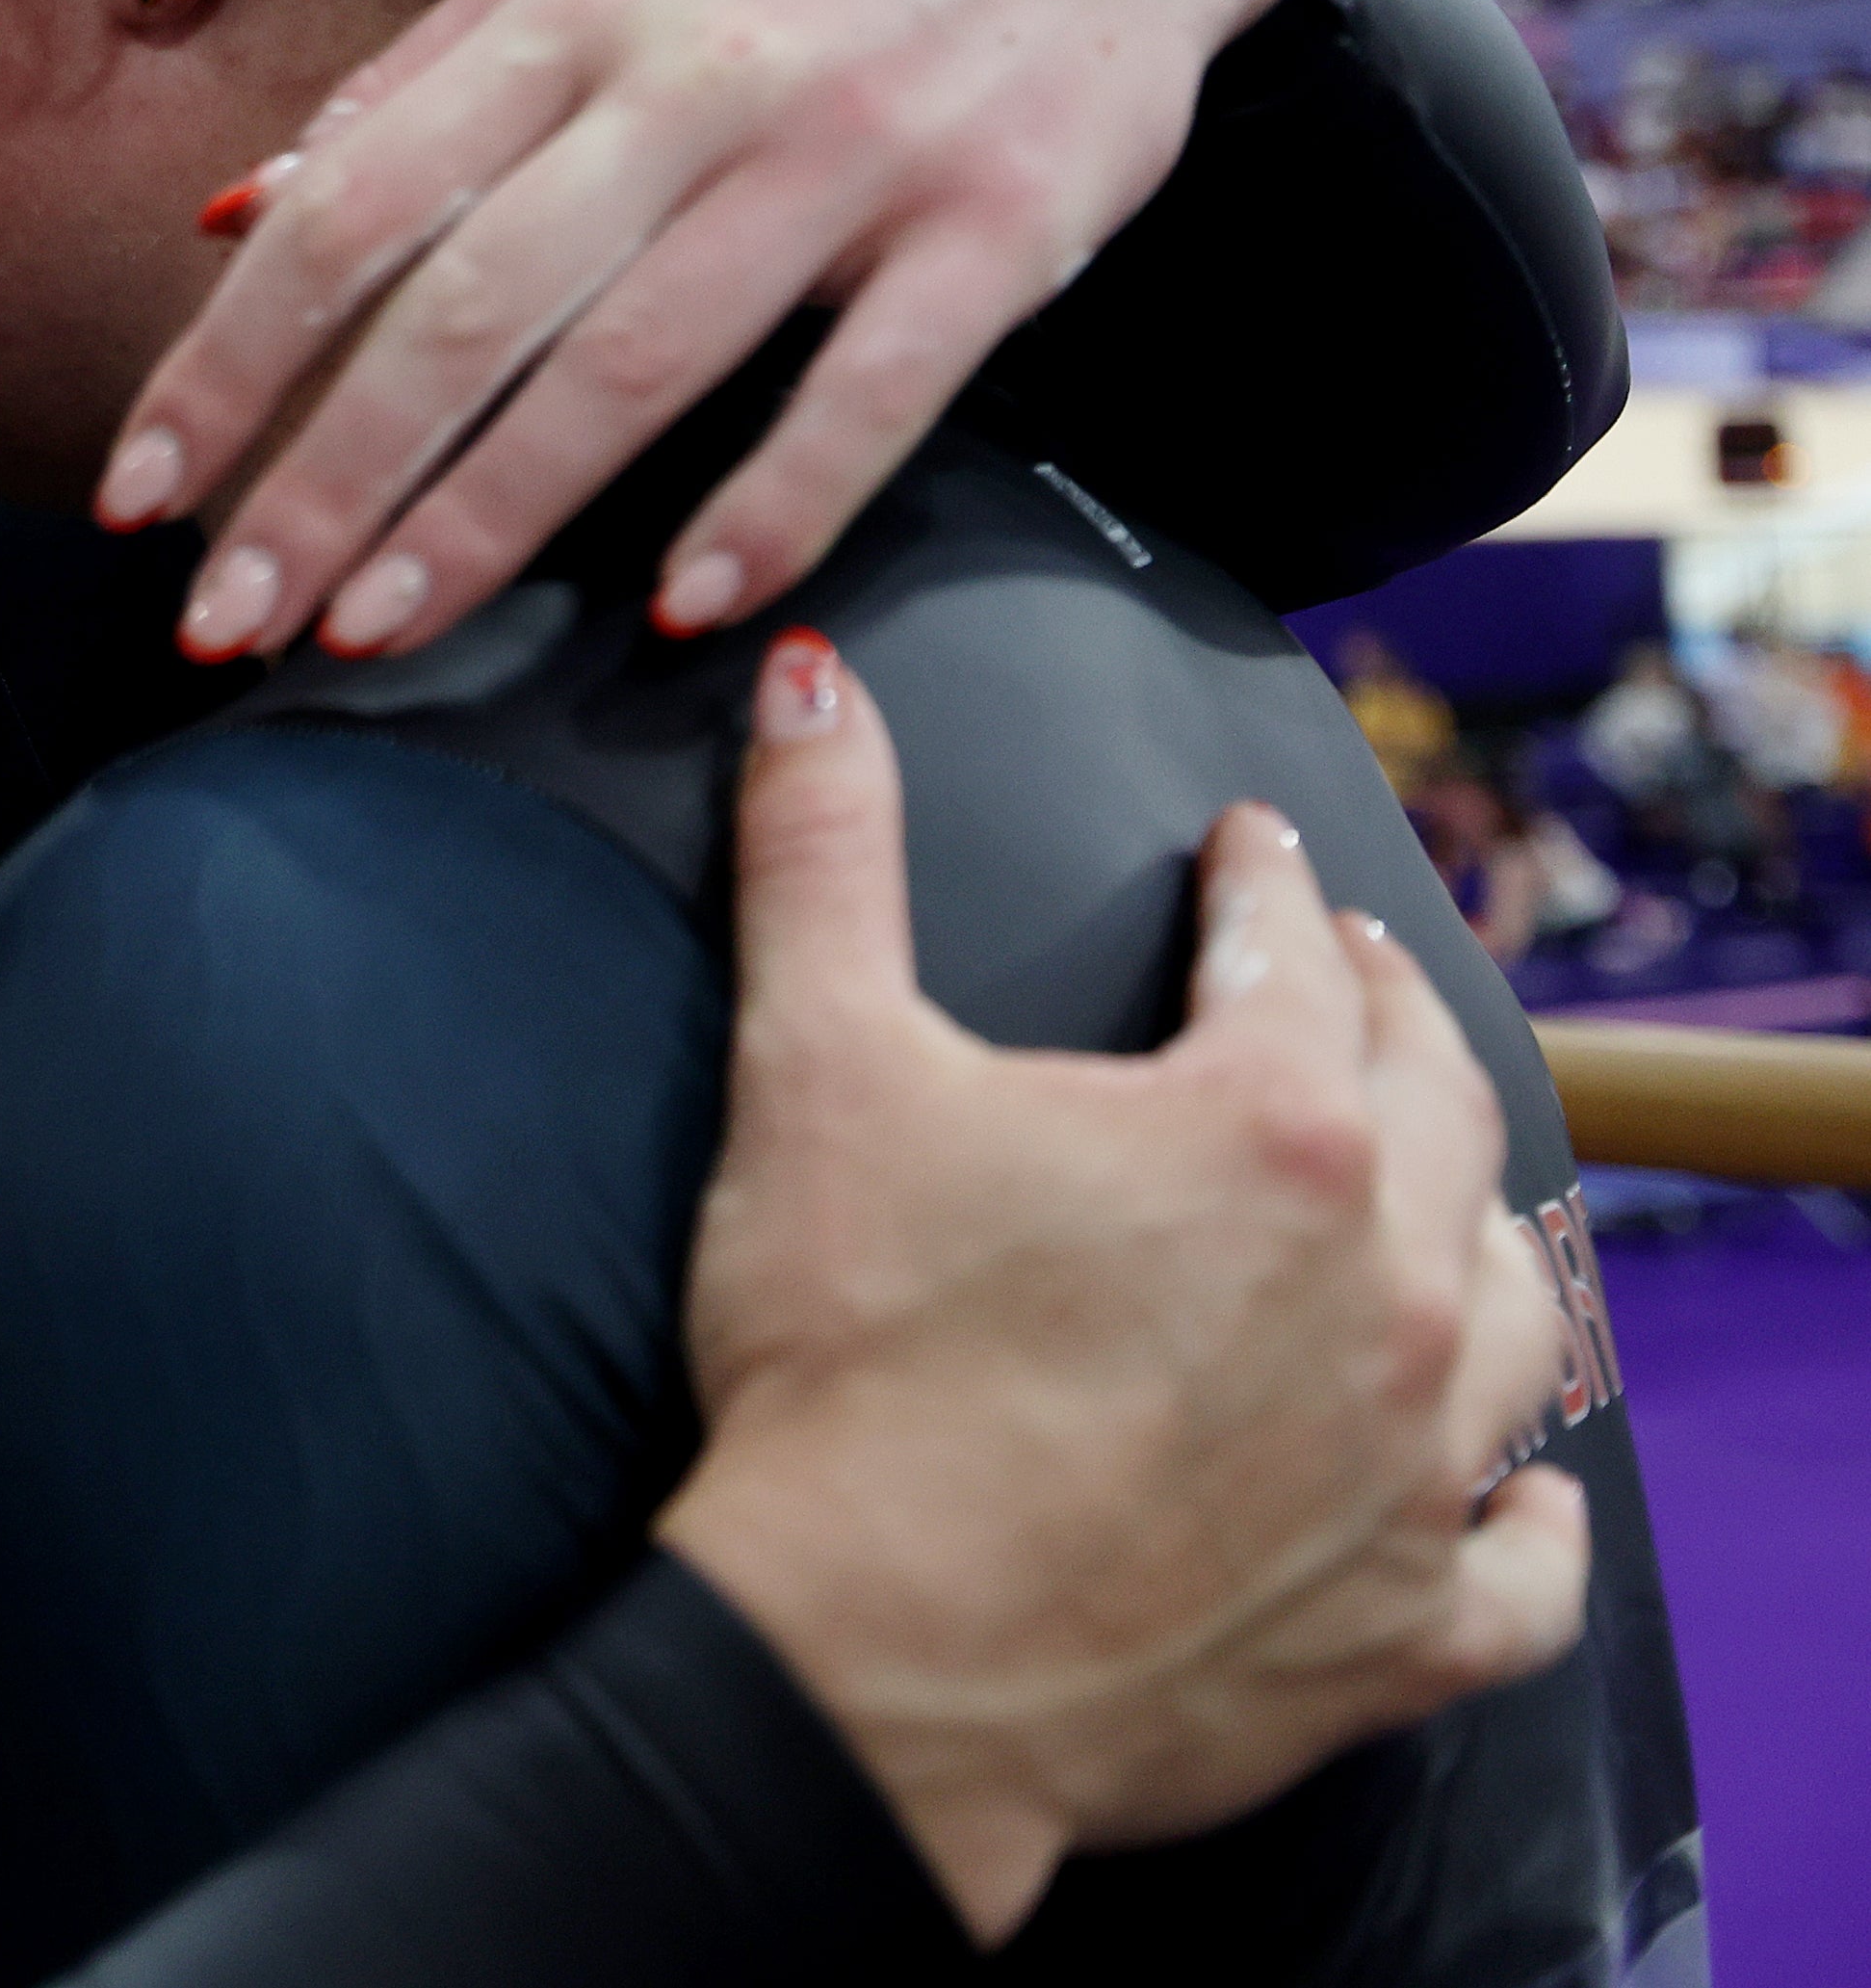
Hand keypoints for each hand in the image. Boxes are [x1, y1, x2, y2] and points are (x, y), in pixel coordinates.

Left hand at [99, 0, 1320, 660]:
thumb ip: (418, 85)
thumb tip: (235, 209)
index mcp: (572, 13)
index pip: (353, 209)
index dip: (230, 359)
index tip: (136, 492)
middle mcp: (690, 80)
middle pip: (465, 308)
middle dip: (325, 479)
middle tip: (227, 617)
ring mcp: (848, 156)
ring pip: (633, 364)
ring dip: (489, 518)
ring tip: (374, 634)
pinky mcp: (1000, 228)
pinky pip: (870, 393)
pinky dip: (773, 505)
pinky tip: (680, 610)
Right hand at [656, 634, 1589, 1941]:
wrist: (868, 1661)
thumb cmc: (845, 1366)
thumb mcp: (813, 1068)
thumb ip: (822, 852)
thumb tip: (814, 678)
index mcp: (1269, 1132)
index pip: (1290, 956)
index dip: (1259, 886)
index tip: (1246, 854)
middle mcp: (1386, 1286)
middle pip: (1438, 1106)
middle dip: (1392, 1017)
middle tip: (1353, 974)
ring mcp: (1416, 1466)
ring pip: (1514, 1313)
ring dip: (1478, 1231)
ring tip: (1439, 1193)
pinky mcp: (1404, 1625)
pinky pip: (1524, 1564)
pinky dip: (1525, 1516)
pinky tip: (1510, 1487)